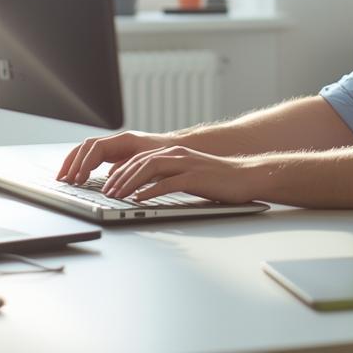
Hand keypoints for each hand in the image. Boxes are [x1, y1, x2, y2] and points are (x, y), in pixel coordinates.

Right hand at [57, 130, 175, 183]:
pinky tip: (79, 177)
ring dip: (75, 163)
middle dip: (72, 162)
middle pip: (86, 147)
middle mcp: (117, 141)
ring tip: (65, 178)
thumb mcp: (152, 162)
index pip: (96, 148)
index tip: (78, 178)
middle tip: (63, 179)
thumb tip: (113, 178)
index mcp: (124, 140)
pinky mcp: (117, 154)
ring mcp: (116, 146)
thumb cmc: (169, 154)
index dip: (85, 163)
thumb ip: (132, 168)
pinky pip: (95, 157)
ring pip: (88, 151)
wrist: (180, 147)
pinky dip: (84, 166)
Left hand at [101, 146, 265, 204]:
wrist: (247, 176)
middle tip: (106, 191)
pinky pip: (167, 183)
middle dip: (120, 176)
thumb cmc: (219, 179)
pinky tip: (138, 199)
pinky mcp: (195, 177)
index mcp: (175, 153)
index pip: (140, 158)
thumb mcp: (189, 174)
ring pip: (150, 169)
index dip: (121, 170)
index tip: (108, 183)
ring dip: (130, 182)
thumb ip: (169, 177)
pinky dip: (150, 191)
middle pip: (140, 161)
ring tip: (116, 195)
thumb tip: (147, 190)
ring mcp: (186, 164)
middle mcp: (178, 154)